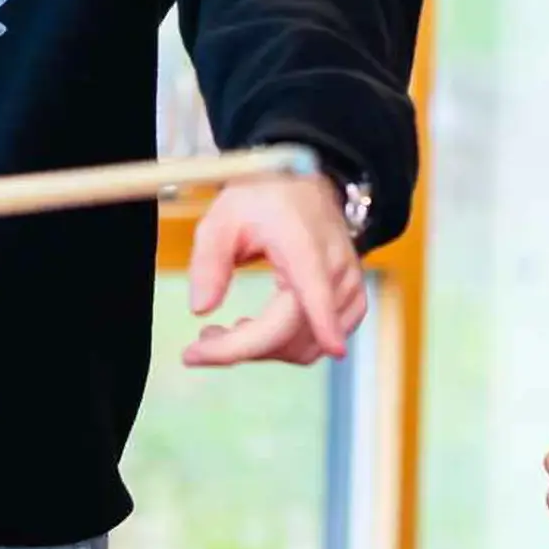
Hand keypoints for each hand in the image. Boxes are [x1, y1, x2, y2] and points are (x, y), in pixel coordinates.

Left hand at [184, 176, 365, 368]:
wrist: (306, 198)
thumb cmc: (264, 206)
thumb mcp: (223, 217)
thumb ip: (208, 261)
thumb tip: (201, 308)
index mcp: (304, 243)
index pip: (316, 288)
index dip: (324, 321)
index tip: (336, 350)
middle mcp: (335, 269)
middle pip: (292, 331)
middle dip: (240, 348)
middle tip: (197, 345)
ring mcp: (348, 291)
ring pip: (302, 349)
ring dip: (259, 350)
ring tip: (224, 330)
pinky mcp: (351, 307)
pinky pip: (312, 348)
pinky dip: (281, 349)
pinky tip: (256, 328)